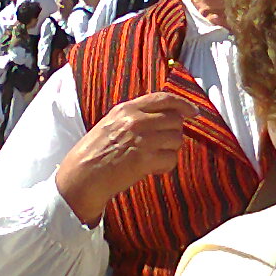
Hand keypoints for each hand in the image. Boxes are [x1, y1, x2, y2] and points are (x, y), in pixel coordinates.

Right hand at [55, 91, 193, 223]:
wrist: (82, 176)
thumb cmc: (94, 153)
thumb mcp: (111, 123)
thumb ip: (136, 116)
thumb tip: (165, 116)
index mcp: (127, 109)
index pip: (164, 98)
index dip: (183, 104)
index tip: (193, 112)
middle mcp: (136, 120)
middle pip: (175, 120)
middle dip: (173, 133)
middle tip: (160, 145)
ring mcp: (142, 139)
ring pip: (176, 139)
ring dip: (169, 151)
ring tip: (151, 158)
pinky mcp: (146, 159)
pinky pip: (171, 159)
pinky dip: (165, 166)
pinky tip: (150, 169)